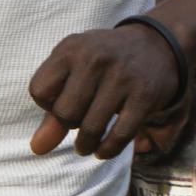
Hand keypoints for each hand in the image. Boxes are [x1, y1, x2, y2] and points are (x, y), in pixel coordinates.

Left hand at [26, 23, 185, 158]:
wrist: (157, 45)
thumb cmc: (105, 62)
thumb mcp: (75, 71)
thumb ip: (53, 108)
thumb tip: (37, 148)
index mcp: (71, 49)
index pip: (38, 91)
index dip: (46, 105)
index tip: (62, 102)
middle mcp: (94, 59)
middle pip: (64, 113)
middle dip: (68, 125)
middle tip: (79, 123)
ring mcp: (121, 77)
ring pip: (90, 128)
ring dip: (86, 145)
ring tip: (87, 145)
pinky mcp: (143, 96)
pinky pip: (119, 135)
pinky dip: (108, 150)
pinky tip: (103, 150)